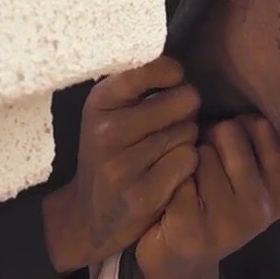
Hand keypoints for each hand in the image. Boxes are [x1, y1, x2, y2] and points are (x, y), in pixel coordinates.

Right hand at [42, 56, 200, 272]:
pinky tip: (169, 171)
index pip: (156, 68)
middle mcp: (107, 132)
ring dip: (186, 139)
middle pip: (185, 100)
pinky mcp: (142, 195)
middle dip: (186, 109)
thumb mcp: (110, 111)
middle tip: (173, 121)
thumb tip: (179, 64)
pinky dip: (186, 165)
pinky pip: (189, 161)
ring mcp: (123, 166)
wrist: (90, 214)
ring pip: (189, 132)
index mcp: (99, 102)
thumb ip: (139, 82)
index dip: (174, 74)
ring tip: (165, 149)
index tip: (172, 83)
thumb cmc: (111, 151)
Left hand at [135, 115, 279, 278]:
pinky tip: (170, 194)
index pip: (261, 125)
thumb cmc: (212, 201)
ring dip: (186, 158)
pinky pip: (175, 172)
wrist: (179, 258)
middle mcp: (261, 208)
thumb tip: (246, 85)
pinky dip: (167, 176)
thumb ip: (255, 143)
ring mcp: (227, 221)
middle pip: (228, 131)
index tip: (228, 148)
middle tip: (203, 166)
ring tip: (187, 181)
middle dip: (209, 139)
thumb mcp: (247, 176)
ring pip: (199, 151)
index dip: (236, 127)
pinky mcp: (190, 227)